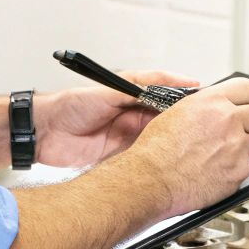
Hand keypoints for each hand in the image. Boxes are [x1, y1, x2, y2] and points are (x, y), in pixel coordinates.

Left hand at [34, 69, 198, 167]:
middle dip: (184, 123)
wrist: (46, 133)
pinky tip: (169, 163)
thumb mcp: (107, 90)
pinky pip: (145, 160)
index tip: (201, 100)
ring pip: (160, 141)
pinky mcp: (123, 158)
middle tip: (202, 126)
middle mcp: (134, 117)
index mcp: (133, 97)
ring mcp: (130, 138)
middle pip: (168, 120)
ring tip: (191, 146)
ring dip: (173, 144)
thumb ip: (136, 87)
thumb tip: (164, 85)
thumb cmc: (70, 105)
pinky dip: (157, 162)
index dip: (184, 98)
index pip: (166, 96)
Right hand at [123, 77, 248, 216]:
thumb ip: (205, 107)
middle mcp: (228, 120)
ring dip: (241, 149)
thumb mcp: (178, 112)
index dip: (247, 101)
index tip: (244, 108)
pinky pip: (246, 167)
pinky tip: (214, 171)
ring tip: (217, 156)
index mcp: (212, 102)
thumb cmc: (156, 150)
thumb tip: (218, 108)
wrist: (152, 179)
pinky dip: (233, 170)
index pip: (248, 89)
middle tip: (240, 133)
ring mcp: (236, 146)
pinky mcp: (239, 171)